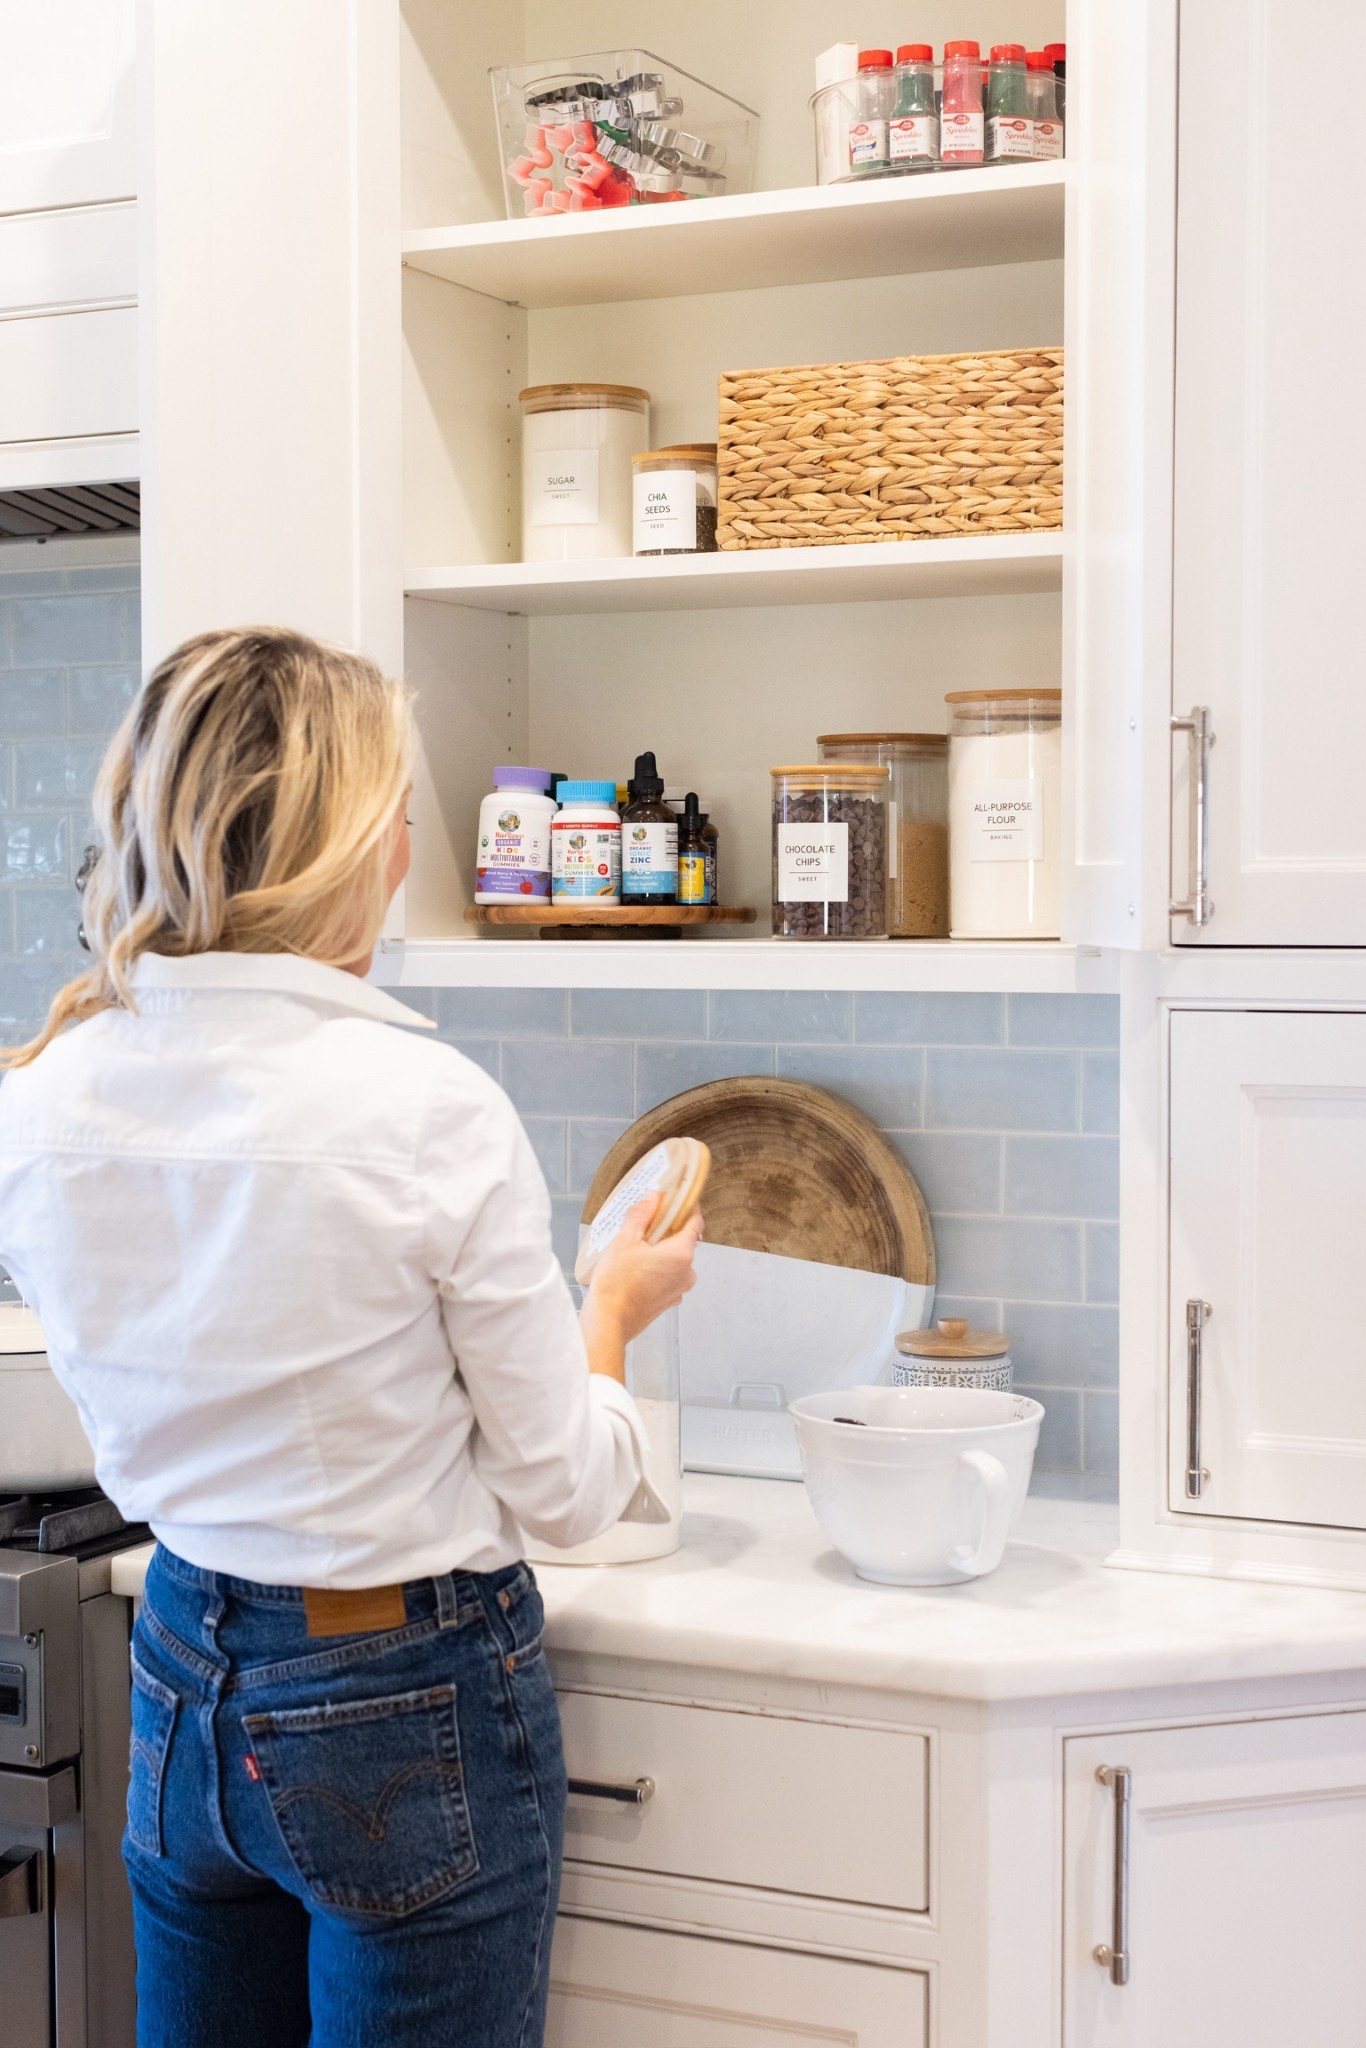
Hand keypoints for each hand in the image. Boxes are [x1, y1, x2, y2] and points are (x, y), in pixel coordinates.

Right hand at [580, 1196, 702, 1379]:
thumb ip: (641, 1214)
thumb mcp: (625, 1239)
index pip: (695, 1222)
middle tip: (643, 1225)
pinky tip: (635, 1269)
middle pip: (683, 1241)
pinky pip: (667, 1277)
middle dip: (666, 1231)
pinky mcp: (667, 1302)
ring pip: (674, 1261)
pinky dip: (656, 1270)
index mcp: (682, 1253)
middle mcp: (687, 1272)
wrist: (608, 1321)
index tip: (676, 1199)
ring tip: (634, 1249)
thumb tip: (653, 1198)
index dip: (687, 1208)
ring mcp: (679, 1290)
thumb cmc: (617, 1283)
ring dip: (660, 1252)